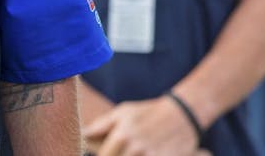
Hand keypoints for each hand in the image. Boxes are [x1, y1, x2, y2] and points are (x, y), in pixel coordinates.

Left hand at [82, 95, 201, 155]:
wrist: (182, 115)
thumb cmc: (147, 113)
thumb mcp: (122, 113)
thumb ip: (100, 125)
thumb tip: (82, 134)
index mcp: (122, 134)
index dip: (103, 155)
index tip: (105, 151)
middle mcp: (135, 148)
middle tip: (121, 148)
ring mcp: (151, 155)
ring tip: (134, 149)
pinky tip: (143, 152)